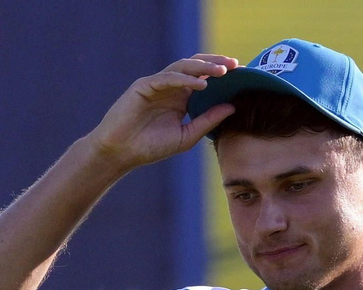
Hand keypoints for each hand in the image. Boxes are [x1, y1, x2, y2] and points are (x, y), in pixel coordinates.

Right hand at [83, 55, 240, 171]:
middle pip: (196, 66)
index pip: (204, 78)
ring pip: (183, 67)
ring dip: (204, 67)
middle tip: (236, 65)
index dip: (222, 75)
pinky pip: (167, 78)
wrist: (121, 153)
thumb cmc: (150, 147)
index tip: (242, 75)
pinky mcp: (144, 86)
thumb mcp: (186, 136)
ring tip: (223, 72)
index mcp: (180, 97)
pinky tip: (201, 85)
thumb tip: (232, 107)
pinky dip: (185, 79)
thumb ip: (207, 120)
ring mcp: (156, 84)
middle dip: (216, 63)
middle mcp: (170, 87)